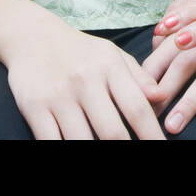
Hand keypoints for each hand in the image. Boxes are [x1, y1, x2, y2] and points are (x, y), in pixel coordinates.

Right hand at [4, 23, 165, 139]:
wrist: (32, 36)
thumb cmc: (81, 51)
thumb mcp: (113, 55)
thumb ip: (139, 77)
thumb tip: (163, 97)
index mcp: (110, 67)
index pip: (137, 107)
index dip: (151, 134)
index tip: (160, 148)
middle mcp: (85, 81)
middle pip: (111, 131)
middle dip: (125, 150)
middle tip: (137, 160)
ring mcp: (58, 96)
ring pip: (81, 141)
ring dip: (94, 154)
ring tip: (106, 155)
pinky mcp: (33, 107)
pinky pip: (51, 141)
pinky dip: (63, 149)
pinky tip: (75, 150)